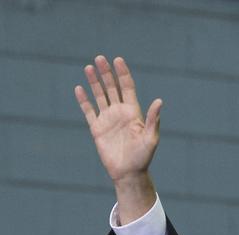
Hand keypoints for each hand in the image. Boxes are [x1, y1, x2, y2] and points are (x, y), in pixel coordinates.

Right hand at [74, 55, 160, 219]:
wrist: (128, 173)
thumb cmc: (143, 157)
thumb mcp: (150, 138)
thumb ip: (152, 119)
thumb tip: (159, 101)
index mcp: (133, 112)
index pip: (127, 88)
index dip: (123, 74)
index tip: (118, 60)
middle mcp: (120, 113)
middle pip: (112, 88)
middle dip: (107, 73)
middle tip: (100, 58)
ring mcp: (108, 120)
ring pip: (100, 96)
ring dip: (94, 82)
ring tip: (89, 67)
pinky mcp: (97, 129)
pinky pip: (89, 111)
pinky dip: (84, 100)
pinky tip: (79, 89)